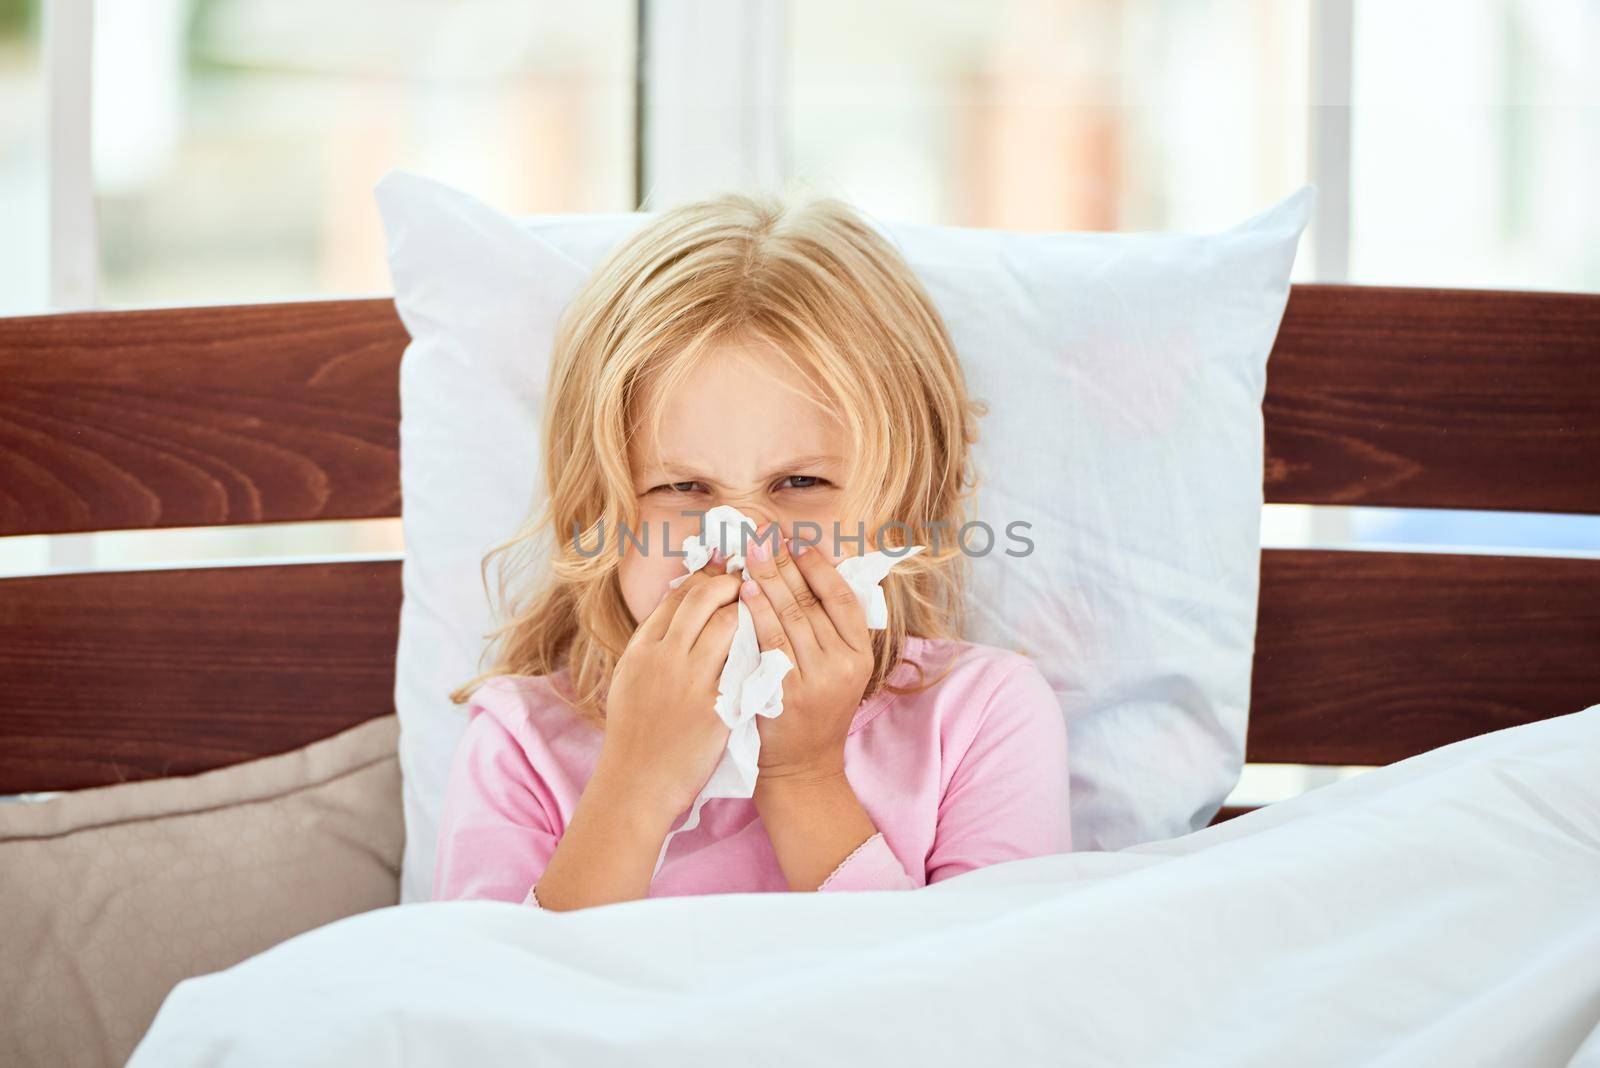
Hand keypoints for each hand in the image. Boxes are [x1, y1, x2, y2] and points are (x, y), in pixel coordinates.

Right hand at [597, 552, 741, 820]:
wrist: (636, 785)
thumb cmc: (634, 737)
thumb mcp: (630, 681)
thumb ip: (651, 647)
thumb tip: (674, 614)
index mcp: (641, 649)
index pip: (676, 596)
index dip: (703, 580)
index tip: (723, 576)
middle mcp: (663, 657)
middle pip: (702, 598)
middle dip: (730, 583)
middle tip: (749, 583)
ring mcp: (689, 680)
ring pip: (728, 622)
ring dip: (749, 611)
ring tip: (764, 611)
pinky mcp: (716, 706)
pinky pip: (745, 661)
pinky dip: (758, 646)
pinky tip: (770, 644)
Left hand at [740, 525, 873, 782]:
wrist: (803, 766)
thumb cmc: (817, 709)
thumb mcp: (839, 669)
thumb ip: (830, 627)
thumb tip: (811, 569)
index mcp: (861, 653)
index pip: (843, 598)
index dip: (821, 567)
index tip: (799, 543)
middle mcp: (843, 664)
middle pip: (812, 602)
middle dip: (786, 564)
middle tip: (764, 536)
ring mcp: (816, 678)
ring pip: (791, 617)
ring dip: (769, 580)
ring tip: (751, 554)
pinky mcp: (786, 692)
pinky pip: (769, 642)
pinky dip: (756, 612)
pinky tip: (743, 591)